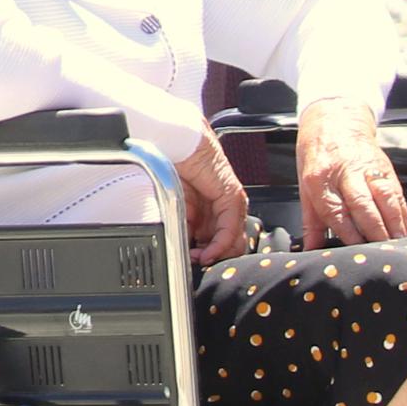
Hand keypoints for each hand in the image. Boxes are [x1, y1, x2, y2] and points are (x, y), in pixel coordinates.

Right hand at [175, 133, 251, 267]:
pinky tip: (207, 252)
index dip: (207, 254)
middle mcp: (224, 208)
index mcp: (211, 209)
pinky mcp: (233, 199)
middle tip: (195, 262)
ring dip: (215, 254)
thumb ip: (184, 227)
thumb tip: (184, 250)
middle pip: (230, 245)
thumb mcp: (176, 206)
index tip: (191, 262)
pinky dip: (219, 246)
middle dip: (213, 256)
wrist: (175, 144)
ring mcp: (232, 204)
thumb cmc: (172, 166)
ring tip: (197, 258)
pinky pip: (230, 230)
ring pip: (234, 242)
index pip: (219, 241)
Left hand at [296, 104, 406, 246]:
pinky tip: (405, 228)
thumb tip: (312, 250)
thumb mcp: (305, 186)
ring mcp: (367, 168)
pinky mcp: (385, 167)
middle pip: (363, 205)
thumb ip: (311, 222)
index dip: (348, 233)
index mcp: (320, 178)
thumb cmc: (317, 155)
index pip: (335, 210)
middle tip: (382, 252)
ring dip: (394, 224)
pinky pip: (397, 192)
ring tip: (398, 244)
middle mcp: (345, 172)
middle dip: (375, 231)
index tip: (357, 250)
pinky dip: (403, 213)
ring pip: (385, 197)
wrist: (335, 118)